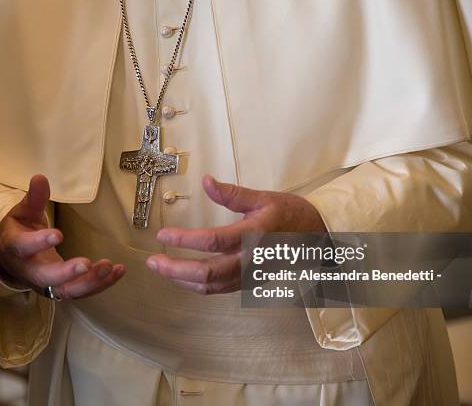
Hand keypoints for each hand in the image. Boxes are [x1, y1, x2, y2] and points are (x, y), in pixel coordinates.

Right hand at [0, 175, 124, 298]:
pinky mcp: (61, 289)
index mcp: (15, 248)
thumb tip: (40, 177)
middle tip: (86, 265)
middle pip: (46, 277)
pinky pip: (81, 292)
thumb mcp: (23, 212)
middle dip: (67, 274)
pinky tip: (118, 271)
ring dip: (90, 282)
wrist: (10, 258)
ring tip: (109, 266)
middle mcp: (29, 270)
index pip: (24, 247)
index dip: (40, 243)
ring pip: (67, 290)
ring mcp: (46, 284)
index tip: (58, 235)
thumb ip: (34, 198)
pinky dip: (101, 284)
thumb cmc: (19, 231)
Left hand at [146, 175, 325, 294]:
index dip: (185, 240)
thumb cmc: (292, 214)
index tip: (163, 235)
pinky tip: (182, 276)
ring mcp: (249, 275)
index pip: (214, 241)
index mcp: (254, 235)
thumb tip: (206, 181)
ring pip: (211, 286)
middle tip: (153, 261)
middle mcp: (250, 260)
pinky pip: (218, 289)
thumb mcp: (264, 198)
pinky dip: (196, 285)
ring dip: (182, 280)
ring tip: (161, 268)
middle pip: (208, 273)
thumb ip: (232, 193)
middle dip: (176, 270)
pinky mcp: (248, 283)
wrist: (318, 239)